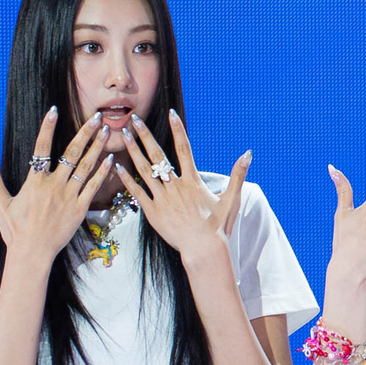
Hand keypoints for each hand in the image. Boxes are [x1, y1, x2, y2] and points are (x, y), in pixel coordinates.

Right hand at [0, 110, 113, 262]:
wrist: (32, 252)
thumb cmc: (15, 229)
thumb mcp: (1, 202)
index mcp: (34, 181)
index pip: (41, 148)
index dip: (47, 128)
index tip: (54, 110)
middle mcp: (53, 185)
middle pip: (71, 153)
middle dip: (85, 133)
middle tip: (96, 117)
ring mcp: (69, 196)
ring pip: (86, 167)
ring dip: (97, 148)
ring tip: (107, 131)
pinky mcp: (80, 209)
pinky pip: (93, 187)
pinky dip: (102, 173)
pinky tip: (110, 160)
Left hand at [112, 112, 251, 262]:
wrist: (203, 250)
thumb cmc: (218, 226)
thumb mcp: (231, 199)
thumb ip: (238, 175)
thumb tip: (248, 154)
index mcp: (193, 182)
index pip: (184, 149)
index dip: (178, 130)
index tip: (171, 113)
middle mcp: (176, 187)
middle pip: (158, 155)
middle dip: (145, 135)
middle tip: (134, 119)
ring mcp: (162, 199)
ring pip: (144, 170)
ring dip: (133, 151)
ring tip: (123, 135)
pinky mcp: (152, 212)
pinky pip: (136, 192)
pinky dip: (126, 179)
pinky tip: (117, 165)